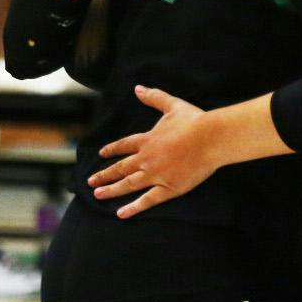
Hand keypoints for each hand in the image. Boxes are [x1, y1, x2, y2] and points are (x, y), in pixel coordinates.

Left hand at [87, 85, 215, 215]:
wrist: (211, 138)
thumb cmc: (194, 121)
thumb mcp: (172, 105)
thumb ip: (154, 97)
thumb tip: (138, 88)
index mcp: (147, 140)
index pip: (124, 145)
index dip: (112, 150)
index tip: (101, 154)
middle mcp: (146, 158)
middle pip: (121, 168)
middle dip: (104, 175)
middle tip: (91, 182)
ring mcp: (156, 175)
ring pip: (128, 185)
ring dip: (111, 190)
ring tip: (98, 195)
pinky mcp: (168, 188)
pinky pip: (147, 200)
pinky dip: (133, 207)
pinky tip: (120, 213)